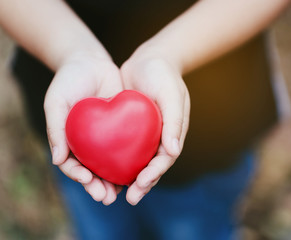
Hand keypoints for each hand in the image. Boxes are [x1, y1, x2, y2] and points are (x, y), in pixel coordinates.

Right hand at [44, 53, 123, 204]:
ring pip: (112, 163)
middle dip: (99, 186)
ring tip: (122, 192)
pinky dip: (132, 159)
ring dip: (116, 180)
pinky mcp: (124, 127)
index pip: (73, 164)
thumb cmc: (68, 80)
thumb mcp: (56, 102)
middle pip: (94, 170)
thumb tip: (57, 160)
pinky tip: (139, 169)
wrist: (90, 61)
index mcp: (70, 141)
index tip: (86, 179)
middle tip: (106, 197)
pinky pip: (128, 146)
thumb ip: (55, 129)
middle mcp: (89, 142)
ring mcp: (107, 136)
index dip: (78, 175)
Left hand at [120, 46, 190, 204]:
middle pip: (151, 165)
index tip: (141, 183)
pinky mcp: (130, 128)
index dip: (155, 173)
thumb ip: (174, 121)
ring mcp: (145, 133)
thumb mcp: (171, 94)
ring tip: (115, 192)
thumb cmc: (163, 75)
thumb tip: (173, 151)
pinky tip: (104, 170)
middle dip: (143, 184)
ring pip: (136, 161)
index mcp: (172, 133)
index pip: (165, 158)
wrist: (149, 58)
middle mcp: (159, 137)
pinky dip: (116, 160)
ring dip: (129, 178)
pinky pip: (123, 147)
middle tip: (130, 198)